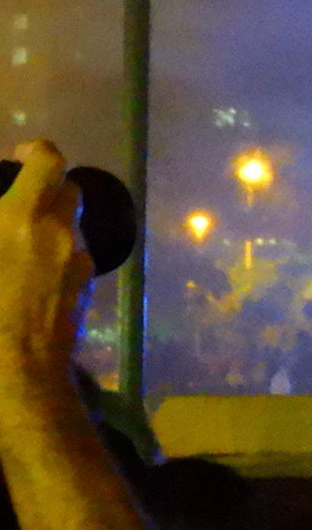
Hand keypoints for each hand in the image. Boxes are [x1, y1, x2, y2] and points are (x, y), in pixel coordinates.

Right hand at [0, 141, 93, 399]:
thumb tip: (5, 223)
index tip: (20, 158)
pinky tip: (31, 285)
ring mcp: (77, 264)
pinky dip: (58, 263)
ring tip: (19, 252)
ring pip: (72, 230)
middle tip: (17, 208)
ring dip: (52, 230)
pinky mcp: (85, 293)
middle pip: (68, 192)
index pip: (48, 161)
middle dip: (47, 193)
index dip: (36, 152)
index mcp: (22, 218)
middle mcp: (59, 233)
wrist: (10, 377)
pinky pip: (75, 263)